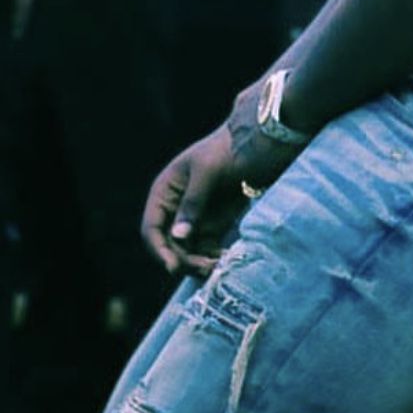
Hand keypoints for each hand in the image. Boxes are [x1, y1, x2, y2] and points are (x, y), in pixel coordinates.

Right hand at [142, 126, 244, 276]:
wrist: (259, 143)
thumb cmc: (228, 150)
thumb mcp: (208, 171)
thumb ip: (193, 203)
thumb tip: (178, 236)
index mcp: (165, 192)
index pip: (152, 228)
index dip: (159, 250)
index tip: (173, 267)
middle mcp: (176, 209)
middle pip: (169, 246)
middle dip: (183, 260)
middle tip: (206, 268)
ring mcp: (195, 219)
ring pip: (188, 251)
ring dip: (199, 263)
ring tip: (217, 266)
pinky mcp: (215, 224)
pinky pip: (207, 249)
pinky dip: (212, 257)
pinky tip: (225, 258)